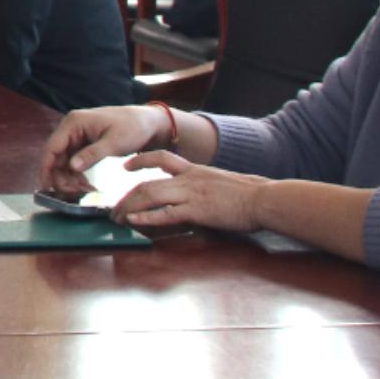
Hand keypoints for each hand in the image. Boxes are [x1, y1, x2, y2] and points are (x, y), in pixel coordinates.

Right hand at [39, 104, 167, 193]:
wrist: (149, 123)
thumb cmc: (134, 127)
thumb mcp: (115, 142)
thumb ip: (92, 154)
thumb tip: (72, 167)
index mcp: (74, 123)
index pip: (52, 147)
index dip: (46, 168)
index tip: (46, 187)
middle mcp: (71, 128)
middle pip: (56, 156)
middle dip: (60, 177)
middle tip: (72, 194)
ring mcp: (77, 136)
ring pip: (63, 161)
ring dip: (68, 178)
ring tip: (81, 191)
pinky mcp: (84, 144)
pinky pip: (73, 162)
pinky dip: (76, 175)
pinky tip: (84, 185)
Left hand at [114, 151, 267, 233]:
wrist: (265, 199)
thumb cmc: (252, 194)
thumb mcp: (224, 183)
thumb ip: (206, 187)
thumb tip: (200, 197)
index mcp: (195, 170)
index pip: (162, 158)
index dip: (141, 160)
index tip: (126, 165)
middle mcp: (189, 179)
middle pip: (147, 183)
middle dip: (126, 196)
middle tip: (113, 208)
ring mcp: (191, 194)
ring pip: (150, 195)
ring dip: (129, 207)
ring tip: (117, 218)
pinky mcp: (197, 211)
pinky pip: (165, 213)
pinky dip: (146, 217)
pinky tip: (133, 220)